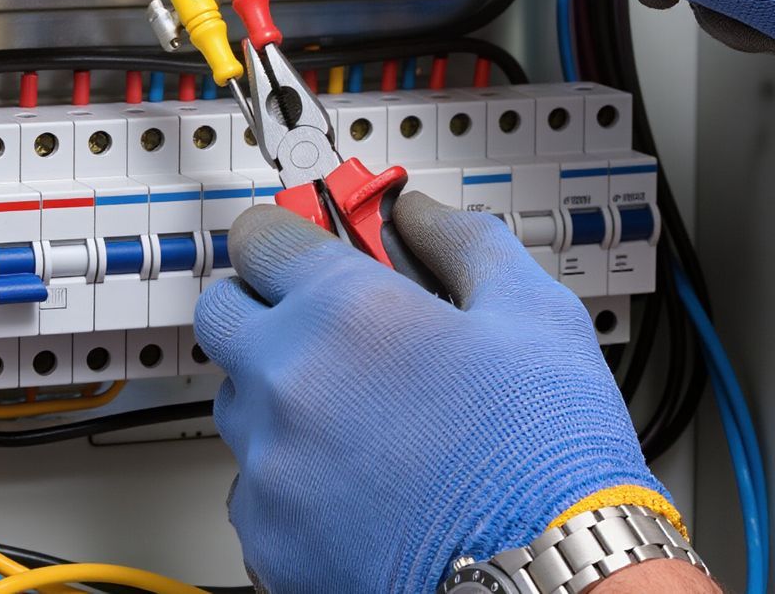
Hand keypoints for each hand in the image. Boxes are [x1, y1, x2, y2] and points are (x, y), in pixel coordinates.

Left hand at [194, 196, 673, 593]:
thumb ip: (465, 242)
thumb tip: (424, 217)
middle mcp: (288, 383)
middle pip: (222, 313)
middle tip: (329, 329)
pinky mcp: (268, 537)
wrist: (552, 583)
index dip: (288, 236)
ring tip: (365, 420)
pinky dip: (294, 479)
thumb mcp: (536, 316)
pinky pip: (253, 486)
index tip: (306, 248)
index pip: (259, 235)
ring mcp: (271, 466)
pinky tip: (362, 485)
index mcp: (345, 312)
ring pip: (237, 404)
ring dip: (280, 397)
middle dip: (266, 309)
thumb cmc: (550, 463)